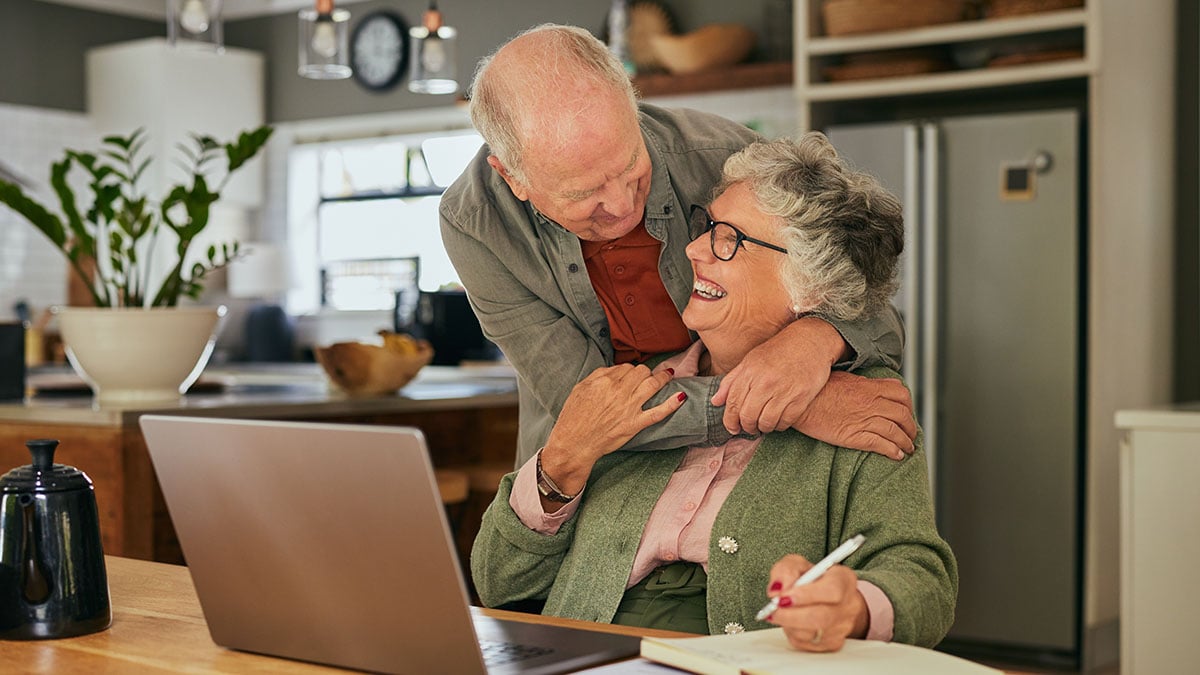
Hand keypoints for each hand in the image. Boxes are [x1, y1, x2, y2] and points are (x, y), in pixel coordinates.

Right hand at [540, 364, 684, 494]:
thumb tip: (613, 370)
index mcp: (605, 381)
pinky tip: (681, 396)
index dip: (629, 370)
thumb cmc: (573, 417)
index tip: (630, 375)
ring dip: (663, 378)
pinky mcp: (635, 424)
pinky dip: (672, 404)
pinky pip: (658, 412)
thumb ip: (597, 375)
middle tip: (646, 376)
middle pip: (641, 372)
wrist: (574, 443)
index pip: (625, 367)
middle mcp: (620, 391)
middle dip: (645, 372)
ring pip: (652, 385)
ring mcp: (630, 408)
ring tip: (669, 375)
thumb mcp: (580, 388)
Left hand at [711, 318, 842, 434]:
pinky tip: (778, 421)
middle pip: (748, 416)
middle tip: (749, 428)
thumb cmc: (778, 351)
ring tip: (763, 425)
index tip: (732, 427)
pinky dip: (779, 426)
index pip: (733, 403)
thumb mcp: (751, 360)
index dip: (730, 420)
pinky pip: (785, 422)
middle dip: (746, 427)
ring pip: (766, 422)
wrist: (810, 341)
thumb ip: (732, 381)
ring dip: (762, 428)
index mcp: (750, 372)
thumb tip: (715, 401)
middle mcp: (765, 382)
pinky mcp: (801, 398)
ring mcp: (784, 390)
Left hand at [764, 554, 868, 652]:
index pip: (831, 590)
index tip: (783, 597)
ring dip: (788, 624)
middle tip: (773, 609)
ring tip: (782, 612)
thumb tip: (776, 590)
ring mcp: (841, 627)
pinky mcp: (832, 643)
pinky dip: (792, 633)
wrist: (828, 599)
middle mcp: (847, 605)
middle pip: (820, 617)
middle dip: (790, 615)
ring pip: (810, 634)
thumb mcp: (798, 564)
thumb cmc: (814, 580)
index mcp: (843, 579)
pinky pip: (805, 644)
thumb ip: (785, 570)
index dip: (805, 595)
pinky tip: (791, 621)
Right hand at [794, 371, 915, 459]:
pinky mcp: (855, 436)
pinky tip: (897, 456)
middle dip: (911, 427)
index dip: (909, 405)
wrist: (800, 402)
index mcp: (869, 387)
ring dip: (906, 442)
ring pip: (895, 431)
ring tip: (908, 448)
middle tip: (911, 434)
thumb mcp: (843, 378)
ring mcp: (864, 420)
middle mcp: (871, 402)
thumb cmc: (817, 389)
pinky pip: (881, 444)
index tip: (908, 412)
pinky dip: (893, 451)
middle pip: (903, 415)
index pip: (901, 394)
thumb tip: (872, 385)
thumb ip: (862, 383)